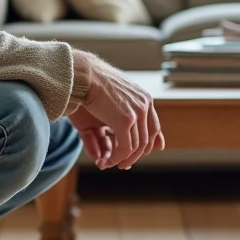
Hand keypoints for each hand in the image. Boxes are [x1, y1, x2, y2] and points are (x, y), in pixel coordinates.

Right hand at [72, 50, 163, 169]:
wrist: (85, 74)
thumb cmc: (94, 82)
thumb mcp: (116, 96)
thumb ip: (126, 108)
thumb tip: (130, 121)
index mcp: (145, 98)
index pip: (154, 126)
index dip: (151, 142)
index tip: (146, 152)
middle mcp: (145, 105)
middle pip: (146, 139)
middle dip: (135, 155)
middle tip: (124, 164)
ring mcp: (137, 112)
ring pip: (136, 146)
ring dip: (124, 159)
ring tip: (113, 164)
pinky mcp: (125, 120)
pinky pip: (125, 147)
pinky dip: (117, 158)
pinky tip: (108, 161)